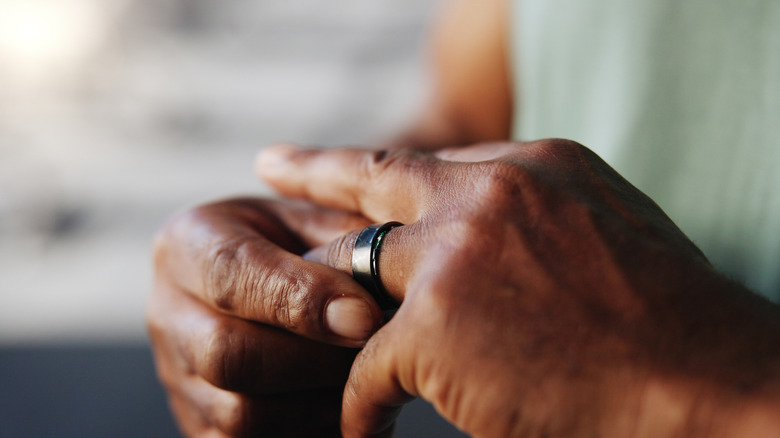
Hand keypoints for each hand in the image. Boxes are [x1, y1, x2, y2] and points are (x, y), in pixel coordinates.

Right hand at [147, 198, 383, 436]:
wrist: (268, 284)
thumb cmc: (299, 244)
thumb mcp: (314, 219)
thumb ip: (340, 241)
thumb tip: (378, 289)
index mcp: (190, 242)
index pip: (231, 273)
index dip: (301, 299)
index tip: (365, 316)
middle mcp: (168, 311)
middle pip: (226, 354)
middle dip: (313, 360)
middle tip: (371, 352)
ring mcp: (176, 375)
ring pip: (239, 414)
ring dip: (316, 405)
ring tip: (361, 380)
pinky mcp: (197, 423)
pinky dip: (306, 432)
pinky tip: (341, 409)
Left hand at [256, 140, 779, 437]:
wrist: (704, 384)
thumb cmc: (669, 321)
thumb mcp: (607, 229)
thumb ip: (540, 215)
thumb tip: (494, 221)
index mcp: (531, 167)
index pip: (433, 162)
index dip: (387, 170)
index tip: (347, 161)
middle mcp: (486, 196)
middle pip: (375, 177)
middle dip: (315, 171)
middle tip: (273, 165)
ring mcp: (453, 258)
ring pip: (352, 270)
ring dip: (325, 307)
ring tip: (294, 326)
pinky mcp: (433, 330)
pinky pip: (366, 367)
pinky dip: (361, 404)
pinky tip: (363, 428)